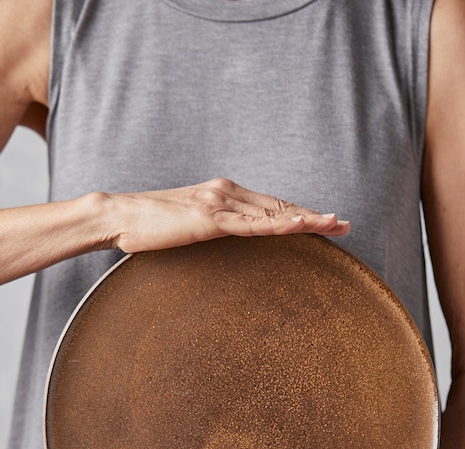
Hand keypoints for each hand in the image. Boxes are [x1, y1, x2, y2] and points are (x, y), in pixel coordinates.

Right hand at [106, 177, 349, 253]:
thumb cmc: (150, 225)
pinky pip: (251, 223)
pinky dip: (278, 225)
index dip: (299, 213)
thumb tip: (228, 241)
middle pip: (279, 206)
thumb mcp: (189, 226)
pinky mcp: (210, 218)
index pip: (270, 205)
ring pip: (272, 212)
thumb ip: (213, 228)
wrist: (120, 216)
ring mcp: (219, 203)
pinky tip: (300, 226)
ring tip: (334, 225)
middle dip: (313, 216)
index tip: (325, 222)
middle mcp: (226, 192)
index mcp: (223, 194)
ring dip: (306, 219)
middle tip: (344, 225)